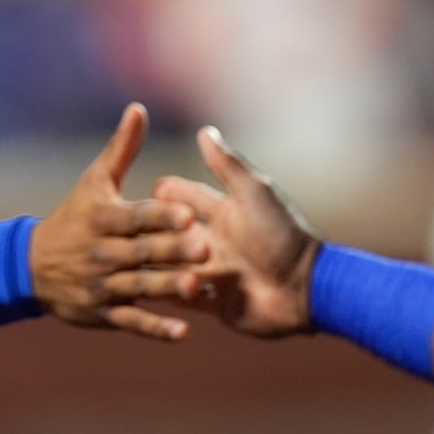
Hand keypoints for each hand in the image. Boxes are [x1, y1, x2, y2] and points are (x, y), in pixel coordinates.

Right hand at [29, 103, 207, 341]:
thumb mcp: (94, 181)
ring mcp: (101, 286)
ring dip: (168, 288)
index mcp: (103, 218)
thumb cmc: (72, 217)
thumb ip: (122, 149)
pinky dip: (155, 328)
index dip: (161, 215)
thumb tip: (138, 109)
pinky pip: (131, 322)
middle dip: (172, 251)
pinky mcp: (102, 315)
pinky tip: (182, 333)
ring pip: (139, 287)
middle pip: (142, 252)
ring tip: (198, 287)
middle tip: (205, 248)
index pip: (137, 216)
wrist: (30, 268)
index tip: (188, 212)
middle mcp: (102, 253)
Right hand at [152, 126, 321, 337]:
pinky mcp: (218, 304)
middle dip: (155, 229)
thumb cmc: (282, 234)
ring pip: (176, 266)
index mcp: (225, 213)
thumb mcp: (254, 192)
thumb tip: (204, 130)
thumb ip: (227, 165)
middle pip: (176, 233)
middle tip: (129, 228)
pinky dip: (171, 295)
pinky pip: (188, 300)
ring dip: (160, 262)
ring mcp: (216, 273)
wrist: (305, 287)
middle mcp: (217, 242)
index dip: (168, 192)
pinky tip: (147, 291)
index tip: (149, 188)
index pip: (187, 197)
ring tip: (134, 261)